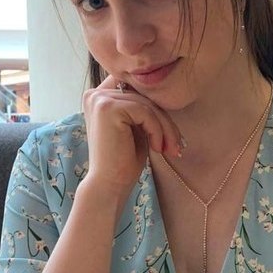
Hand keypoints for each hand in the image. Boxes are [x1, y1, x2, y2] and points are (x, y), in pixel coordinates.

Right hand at [80, 76, 182, 202]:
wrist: (109, 184)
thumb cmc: (124, 159)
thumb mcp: (136, 127)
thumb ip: (142, 108)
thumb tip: (167, 93)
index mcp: (99, 97)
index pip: (136, 88)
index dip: (155, 105)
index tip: (169, 130)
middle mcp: (95, 94)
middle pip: (144, 97)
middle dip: (165, 122)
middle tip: (177, 145)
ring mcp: (99, 99)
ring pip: (147, 104)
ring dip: (165, 128)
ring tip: (170, 149)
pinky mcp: (107, 107)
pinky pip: (145, 112)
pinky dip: (156, 131)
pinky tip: (156, 148)